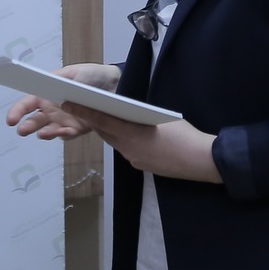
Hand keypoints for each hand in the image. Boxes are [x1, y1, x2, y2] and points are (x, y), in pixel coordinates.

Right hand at [6, 64, 118, 139]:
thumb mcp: (74, 72)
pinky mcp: (76, 128)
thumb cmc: (90, 75)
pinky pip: (67, 134)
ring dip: (44, 133)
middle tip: (21, 130)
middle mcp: (52, 109)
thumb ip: (62, 82)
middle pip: (34, 120)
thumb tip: (53, 91)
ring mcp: (63, 120)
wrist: (113, 85)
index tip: (11, 119)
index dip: (17, 111)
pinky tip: (62, 132)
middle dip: (27, 126)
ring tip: (42, 134)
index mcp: (47, 94)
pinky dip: (64, 134)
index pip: (27, 103)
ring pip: (48, 130)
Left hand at [89, 115, 222, 183]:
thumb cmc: (185, 135)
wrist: (201, 160)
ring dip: (111, 131)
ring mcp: (135, 159)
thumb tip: (129, 113)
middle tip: (84, 106)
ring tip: (110, 118)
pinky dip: (125, 141)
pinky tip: (133, 135)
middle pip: (106, 132)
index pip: (102, 120)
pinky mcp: (142, 166)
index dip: (84, 111)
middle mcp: (129, 149)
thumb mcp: (161, 118)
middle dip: (96, 120)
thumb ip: (140, 116)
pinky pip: (128, 150)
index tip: (68, 103)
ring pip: (117, 142)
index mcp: (132, 134)